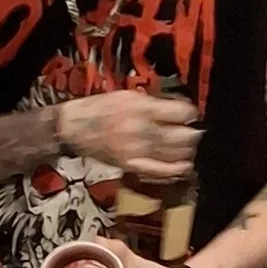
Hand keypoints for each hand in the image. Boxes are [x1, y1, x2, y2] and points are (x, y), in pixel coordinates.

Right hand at [62, 92, 198, 180]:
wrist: (73, 127)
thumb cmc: (100, 108)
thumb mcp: (129, 95)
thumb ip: (156, 101)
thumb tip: (181, 106)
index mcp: (142, 108)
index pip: (182, 113)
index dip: (191, 113)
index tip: (191, 114)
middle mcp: (141, 130)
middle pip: (183, 136)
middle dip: (193, 133)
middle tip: (193, 130)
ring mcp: (137, 150)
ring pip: (177, 155)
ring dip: (187, 150)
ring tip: (186, 145)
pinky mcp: (131, 165)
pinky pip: (161, 171)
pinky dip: (177, 169)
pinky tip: (184, 165)